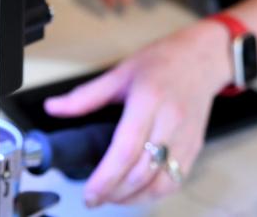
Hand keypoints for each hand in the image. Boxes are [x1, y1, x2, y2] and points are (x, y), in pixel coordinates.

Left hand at [42, 20, 231, 205]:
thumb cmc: (162, 62)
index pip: (125, 150)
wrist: (201, 58)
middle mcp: (170, 121)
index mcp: (148, 100)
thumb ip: (85, 96)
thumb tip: (54, 108)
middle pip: (142, 171)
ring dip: (135, 198)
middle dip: (115, 193)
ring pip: (162, 183)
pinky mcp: (195, 147)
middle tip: (95, 197)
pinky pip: (176, 180)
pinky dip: (155, 193)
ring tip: (114, 197)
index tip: (89, 192)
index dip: (105, 178)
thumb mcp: (120, 72)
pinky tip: (138, 191)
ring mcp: (186, 137)